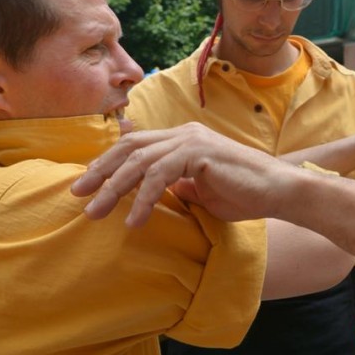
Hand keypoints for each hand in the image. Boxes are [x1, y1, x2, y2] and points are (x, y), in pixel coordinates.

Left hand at [71, 122, 295, 226]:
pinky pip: (160, 175)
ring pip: (139, 160)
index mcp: (182, 139)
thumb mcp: (200, 191)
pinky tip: (134, 220)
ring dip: (113, 188)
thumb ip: (176, 185)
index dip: (107, 163)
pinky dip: (143, 199)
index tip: (86, 185)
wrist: (278, 192)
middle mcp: (184, 133)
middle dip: (99, 171)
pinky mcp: (199, 153)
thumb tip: (150, 193)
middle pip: (129, 147)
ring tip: (96, 212)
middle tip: (76, 194)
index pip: (135, 145)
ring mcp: (192, 140)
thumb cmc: (244, 195)